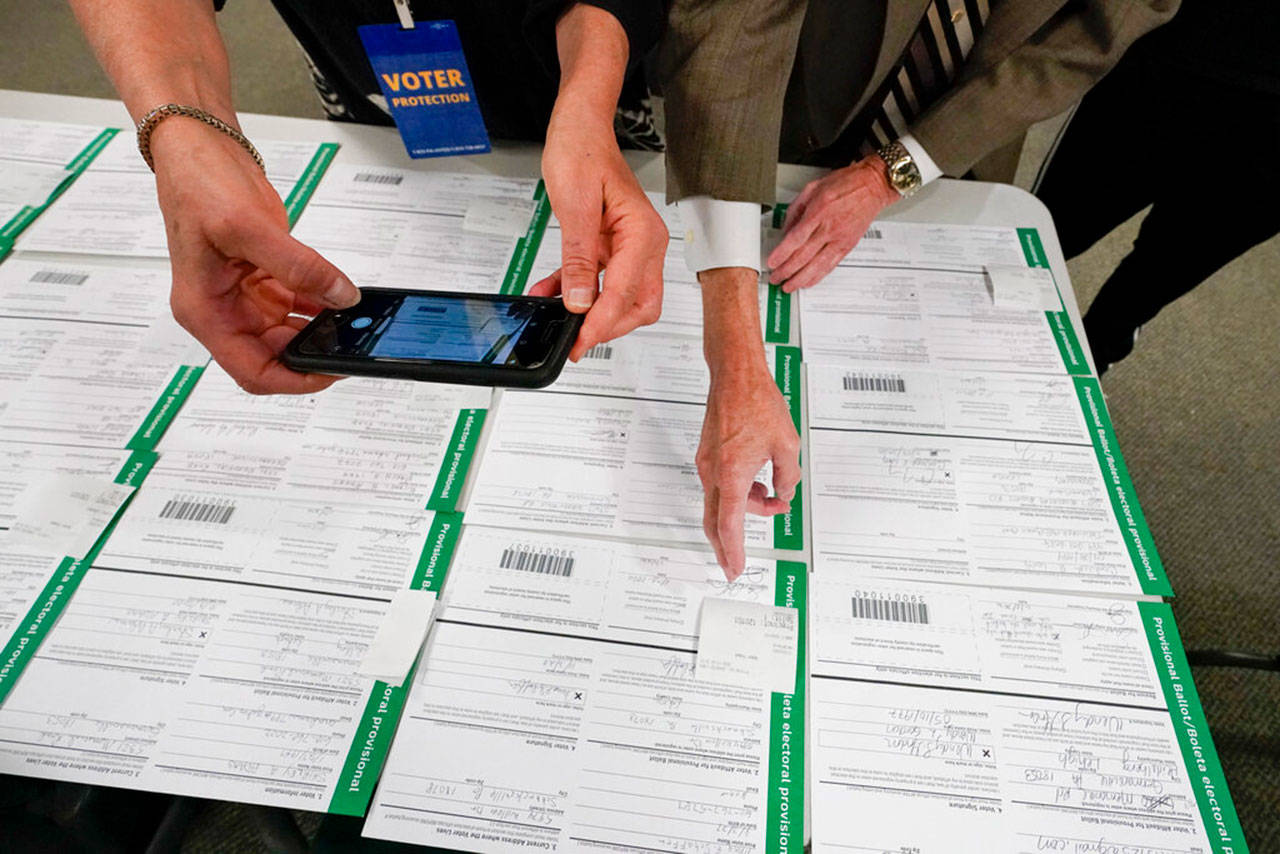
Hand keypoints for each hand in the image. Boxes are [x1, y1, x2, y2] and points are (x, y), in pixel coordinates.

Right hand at [152, 118, 359, 393]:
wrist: (198, 146)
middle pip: (273, 357)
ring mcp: (243, 296)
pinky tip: (343, 301)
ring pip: (288, 333)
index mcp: (205, 311)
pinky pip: (296, 305)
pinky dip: (320, 306)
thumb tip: (341, 296)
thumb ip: (299, 267)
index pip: (251, 370)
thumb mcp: (247, 227)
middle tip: (353, 344)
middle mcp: (223, 310)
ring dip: (320, 331)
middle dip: (312, 353)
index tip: (330, 371)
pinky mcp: (263, 278)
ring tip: (355, 326)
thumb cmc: (196, 183)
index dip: (293, 380)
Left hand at [526, 3, 666, 361]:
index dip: (601, 322)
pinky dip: (578, 292)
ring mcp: (630, 247)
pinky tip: (551, 295)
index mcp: (642, 233)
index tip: (580, 340)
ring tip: (558, 321)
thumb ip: (578, 258)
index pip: (625, 292)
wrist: (580, 126)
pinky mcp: (612, 247)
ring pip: (622, 299)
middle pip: (638, 305)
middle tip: (575, 342)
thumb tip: (578, 301)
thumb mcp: (575, 206)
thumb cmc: (582, 151)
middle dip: (609, 327)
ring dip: (593, 314)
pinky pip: (600, 281)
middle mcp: (644, 244)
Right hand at [697, 366, 800, 579]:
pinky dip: (738, 493)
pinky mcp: (708, 456)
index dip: (732, 551)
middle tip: (735, 563)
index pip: (730, 525)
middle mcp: (713, 472)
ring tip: (773, 498)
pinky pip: (720, 486)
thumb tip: (783, 493)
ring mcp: (707, 464)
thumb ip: (787, 477)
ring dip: (745, 509)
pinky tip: (758, 484)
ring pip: (722, 503)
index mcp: (732, 474)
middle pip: (716, 522)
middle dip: (728, 544)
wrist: (735, 376)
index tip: (733, 569)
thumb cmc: (757, 402)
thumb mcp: (787, 445)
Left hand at [766, 154, 899, 291]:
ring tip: (789, 286)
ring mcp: (840, 239)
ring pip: (817, 265)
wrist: (872, 186)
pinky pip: (831, 265)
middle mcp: (829, 228)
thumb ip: (796, 210)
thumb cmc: (845, 183)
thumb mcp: (813, 188)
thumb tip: (785, 230)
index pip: (796, 239)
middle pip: (804, 256)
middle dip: (786, 270)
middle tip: (775, 277)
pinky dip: (818, 276)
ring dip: (800, 279)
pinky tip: (808, 282)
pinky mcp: (848, 246)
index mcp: (818, 211)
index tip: (772, 262)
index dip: (781, 254)